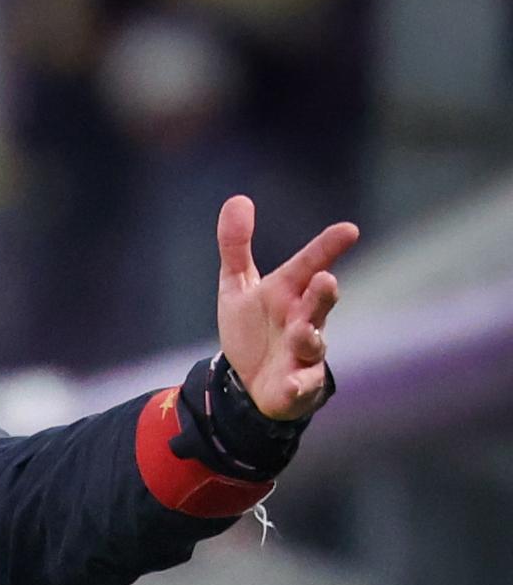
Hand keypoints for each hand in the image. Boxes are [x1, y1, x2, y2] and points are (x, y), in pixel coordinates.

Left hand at [215, 195, 358, 420]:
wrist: (249, 382)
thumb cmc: (252, 329)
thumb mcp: (238, 287)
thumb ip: (236, 246)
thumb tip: (237, 199)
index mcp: (289, 292)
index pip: (309, 265)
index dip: (327, 248)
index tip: (348, 230)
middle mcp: (302, 319)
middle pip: (319, 303)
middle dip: (324, 293)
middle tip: (326, 280)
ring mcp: (303, 353)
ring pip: (314, 343)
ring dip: (310, 337)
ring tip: (302, 330)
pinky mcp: (298, 385)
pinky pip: (301, 386)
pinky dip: (298, 385)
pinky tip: (293, 384)